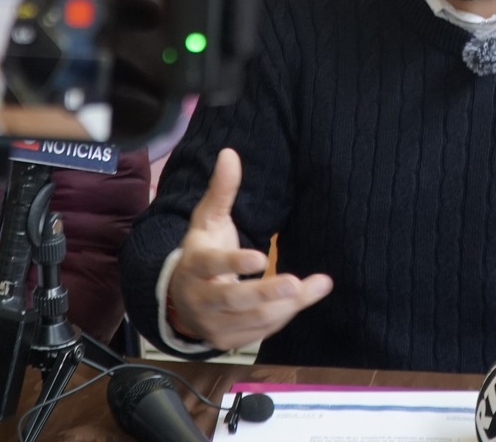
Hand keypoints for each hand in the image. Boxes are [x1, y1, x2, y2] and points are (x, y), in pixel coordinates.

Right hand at [166, 149, 331, 349]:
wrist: (178, 301)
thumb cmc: (200, 252)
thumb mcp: (207, 220)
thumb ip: (222, 190)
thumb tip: (230, 153)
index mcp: (194, 266)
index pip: (212, 265)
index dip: (234, 264)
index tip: (260, 257)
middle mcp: (200, 299)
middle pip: (234, 299)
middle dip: (266, 292)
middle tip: (295, 283)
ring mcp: (213, 325)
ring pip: (254, 319)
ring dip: (288, 304)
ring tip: (317, 285)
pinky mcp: (227, 341)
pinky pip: (261, 331)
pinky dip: (284, 315)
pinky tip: (304, 296)